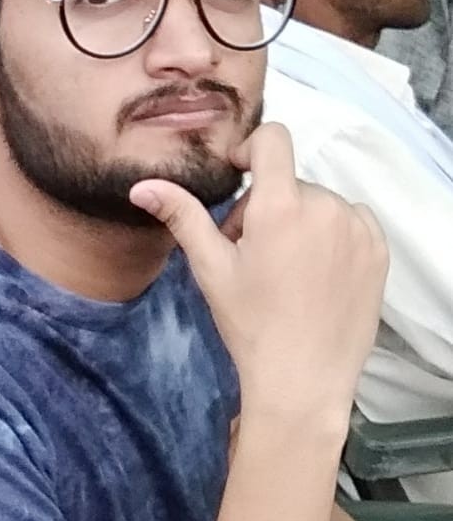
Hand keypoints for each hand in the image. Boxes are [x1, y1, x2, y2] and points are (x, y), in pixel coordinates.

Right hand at [130, 122, 388, 427]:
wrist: (303, 380)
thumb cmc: (251, 326)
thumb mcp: (211, 269)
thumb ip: (182, 217)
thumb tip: (141, 186)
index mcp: (280, 205)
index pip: (273, 140)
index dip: (251, 150)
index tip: (240, 178)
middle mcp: (324, 207)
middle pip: (290, 182)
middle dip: (268, 208)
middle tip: (251, 255)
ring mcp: (357, 228)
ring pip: (320, 204)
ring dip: (300, 223)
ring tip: (285, 272)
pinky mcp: (378, 250)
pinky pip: (351, 222)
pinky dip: (333, 237)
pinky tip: (315, 277)